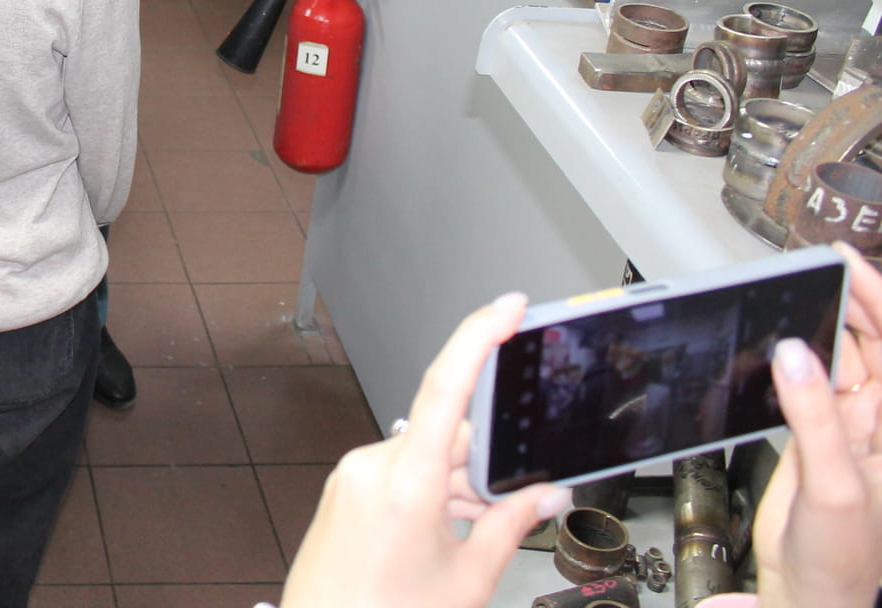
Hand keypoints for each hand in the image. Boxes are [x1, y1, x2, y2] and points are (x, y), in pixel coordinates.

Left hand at [280, 293, 568, 607]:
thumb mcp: (469, 579)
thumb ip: (510, 527)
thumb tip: (545, 494)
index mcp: (407, 483)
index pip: (446, 385)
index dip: (479, 336)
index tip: (507, 307)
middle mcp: (372, 466)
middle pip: (446, 434)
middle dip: (483, 462)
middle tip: (511, 504)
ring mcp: (351, 476)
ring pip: (423, 456)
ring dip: (455, 484)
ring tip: (465, 542)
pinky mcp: (341, 490)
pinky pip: (396, 472)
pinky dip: (428, 492)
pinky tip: (440, 535)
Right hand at [707, 244, 881, 607]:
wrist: (811, 594)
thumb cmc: (843, 556)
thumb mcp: (834, 484)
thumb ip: (814, 417)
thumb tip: (794, 353)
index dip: (877, 298)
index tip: (846, 261)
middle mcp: (874, 420)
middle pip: (869, 342)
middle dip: (849, 299)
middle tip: (814, 266)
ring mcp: (845, 428)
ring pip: (838, 358)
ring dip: (821, 324)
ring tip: (795, 290)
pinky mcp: (814, 438)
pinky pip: (807, 383)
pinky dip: (794, 356)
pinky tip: (779, 340)